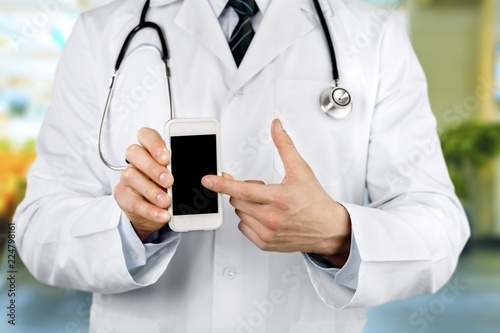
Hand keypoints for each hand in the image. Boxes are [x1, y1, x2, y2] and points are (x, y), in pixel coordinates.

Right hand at [114, 128, 172, 242]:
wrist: (155, 211)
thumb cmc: (167, 187)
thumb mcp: (178, 176)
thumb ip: (182, 169)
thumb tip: (204, 174)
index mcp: (150, 149)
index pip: (146, 135)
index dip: (154, 144)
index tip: (166, 157)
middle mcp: (136, 160)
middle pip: (134, 153)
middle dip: (152, 167)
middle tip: (169, 181)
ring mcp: (127, 177)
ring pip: (131, 176)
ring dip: (151, 190)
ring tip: (166, 201)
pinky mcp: (123, 196)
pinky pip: (133, 202)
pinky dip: (149, 210)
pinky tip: (162, 214)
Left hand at [202, 119, 351, 266]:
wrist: (328, 228)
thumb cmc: (315, 201)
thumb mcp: (301, 170)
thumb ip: (285, 146)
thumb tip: (276, 127)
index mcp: (279, 198)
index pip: (243, 190)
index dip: (223, 184)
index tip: (208, 180)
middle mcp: (272, 218)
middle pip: (237, 201)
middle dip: (243, 190)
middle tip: (260, 188)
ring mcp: (268, 233)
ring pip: (239, 214)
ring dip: (246, 205)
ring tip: (266, 202)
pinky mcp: (266, 243)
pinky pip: (243, 228)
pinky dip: (248, 220)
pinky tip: (264, 215)